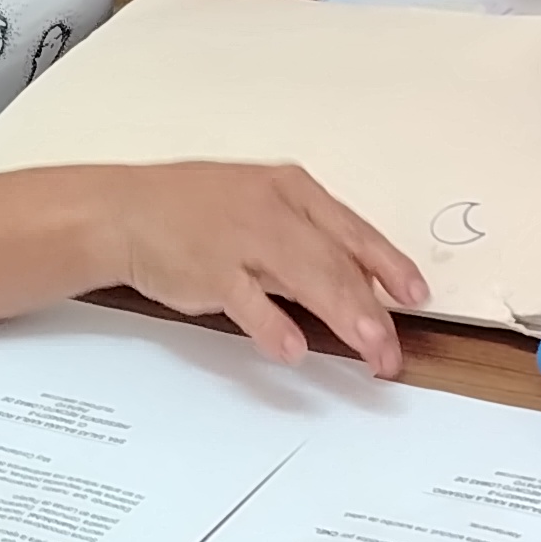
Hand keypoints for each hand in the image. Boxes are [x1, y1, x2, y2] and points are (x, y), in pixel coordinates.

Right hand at [93, 162, 426, 373]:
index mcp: (293, 190)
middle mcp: (274, 210)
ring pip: (307, 278)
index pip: (355, 232)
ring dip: (345, 318)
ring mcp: (242, 239)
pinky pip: (250, 302)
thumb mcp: (261, 206)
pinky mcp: (210, 269)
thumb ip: (306, 241)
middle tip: (393, 350)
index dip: (390, 266)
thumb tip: (354, 285)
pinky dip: (273, 326)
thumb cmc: (194, 210)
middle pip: (338, 263)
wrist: (124, 210)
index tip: (416, 296)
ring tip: (370, 351)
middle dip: (373, 311)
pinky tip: (293, 351)